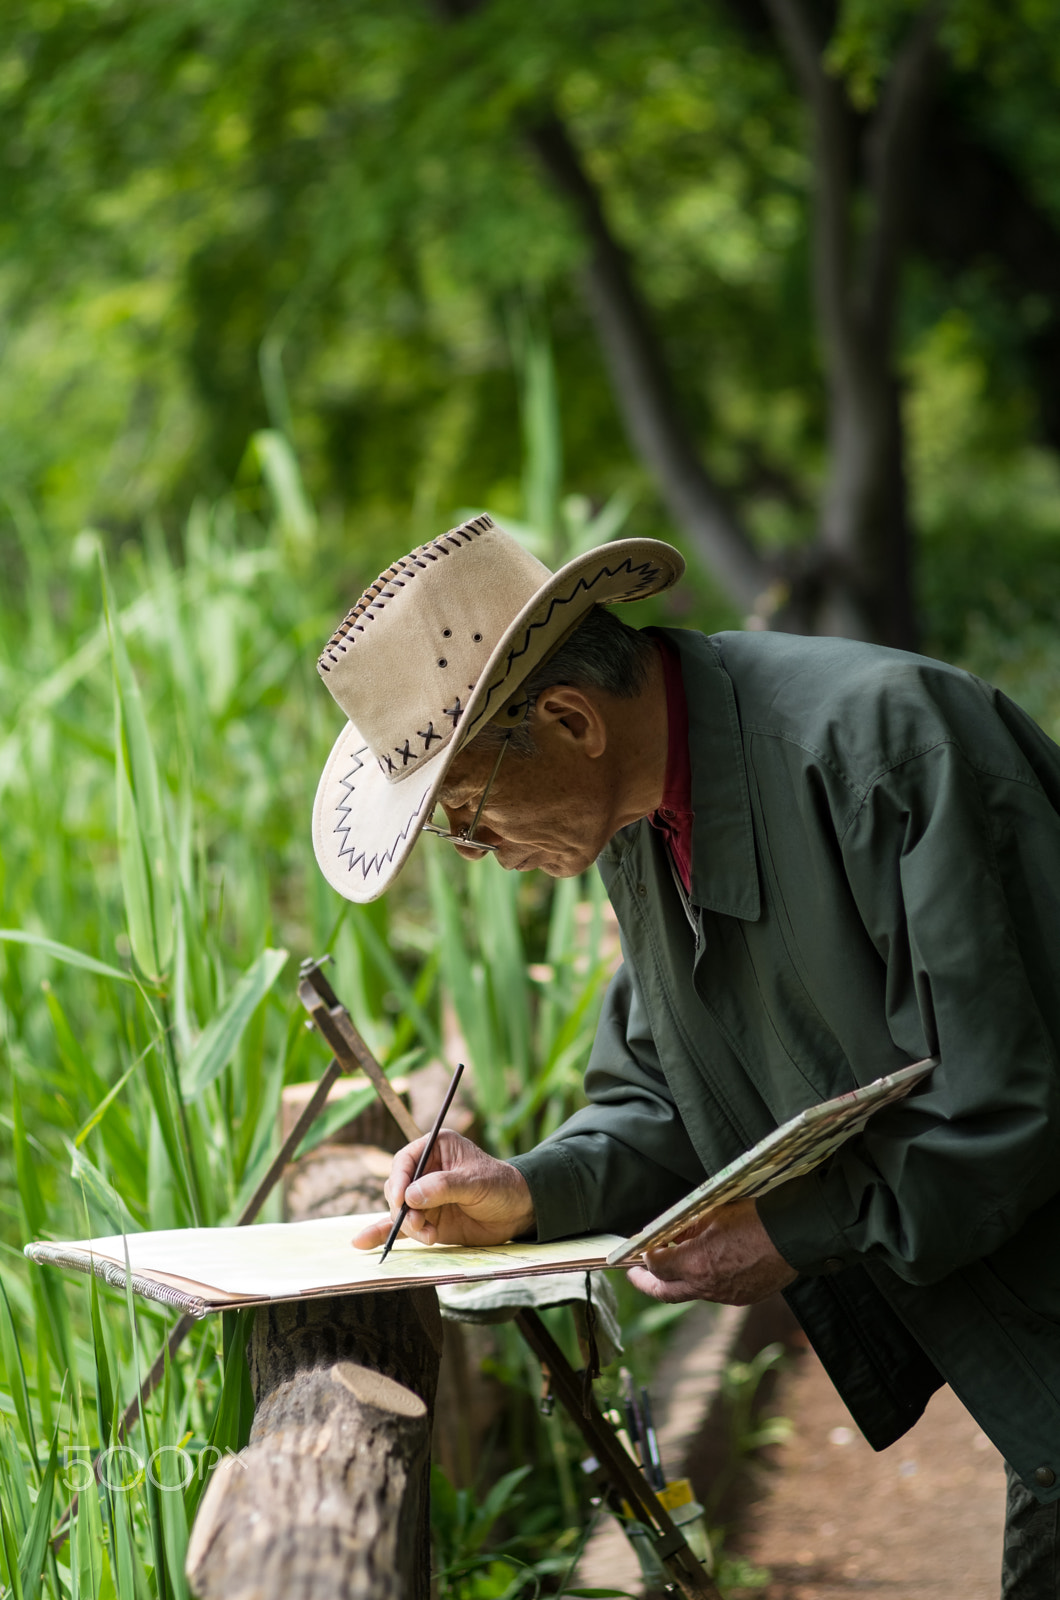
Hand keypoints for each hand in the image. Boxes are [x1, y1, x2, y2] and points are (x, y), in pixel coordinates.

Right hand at [351, 1130, 535, 1249]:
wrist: (518, 1212)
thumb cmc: (501, 1186)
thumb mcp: (476, 1182)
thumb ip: (444, 1187)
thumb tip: (411, 1197)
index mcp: (436, 1148)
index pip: (405, 1161)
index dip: (399, 1180)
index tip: (402, 1200)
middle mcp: (425, 1171)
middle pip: (397, 1188)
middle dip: (404, 1209)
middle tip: (422, 1224)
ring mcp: (424, 1197)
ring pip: (400, 1211)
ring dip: (409, 1226)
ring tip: (430, 1235)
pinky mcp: (427, 1220)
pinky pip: (401, 1226)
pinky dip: (383, 1235)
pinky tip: (362, 1242)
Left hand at [626, 1199, 797, 1305]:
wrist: (793, 1236)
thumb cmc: (753, 1218)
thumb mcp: (712, 1214)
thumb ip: (685, 1229)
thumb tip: (668, 1235)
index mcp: (696, 1263)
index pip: (656, 1267)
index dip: (645, 1258)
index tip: (642, 1250)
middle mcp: (707, 1286)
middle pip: (665, 1292)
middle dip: (646, 1284)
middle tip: (635, 1275)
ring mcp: (726, 1296)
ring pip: (691, 1293)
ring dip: (677, 1282)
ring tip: (670, 1268)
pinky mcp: (743, 1298)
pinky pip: (715, 1293)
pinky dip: (703, 1282)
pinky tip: (706, 1268)